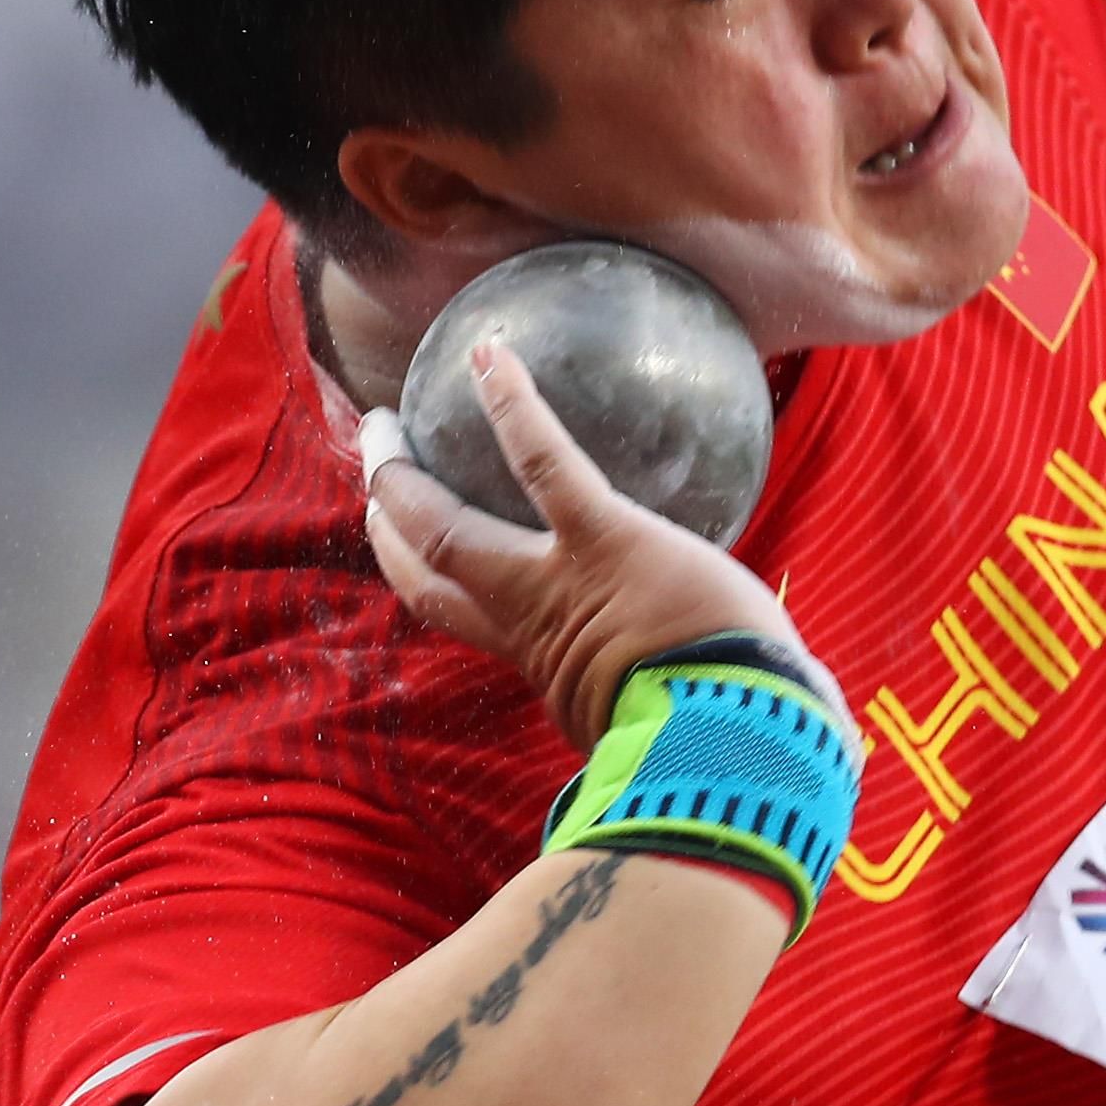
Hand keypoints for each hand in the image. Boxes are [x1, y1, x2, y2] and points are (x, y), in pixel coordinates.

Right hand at [360, 342, 817, 749]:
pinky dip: (514, 408)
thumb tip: (702, 689)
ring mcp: (559, 580)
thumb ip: (658, 695)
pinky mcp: (605, 540)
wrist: (735, 748)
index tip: (400, 549)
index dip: (421, 580)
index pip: (462, 620)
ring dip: (403, 478)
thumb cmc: (728, 745)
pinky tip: (490, 357)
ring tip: (381, 424)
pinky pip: (545, 464)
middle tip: (370, 479)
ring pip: (449, 529)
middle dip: (390, 526)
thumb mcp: (664, 728)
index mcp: (546, 668)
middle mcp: (532, 625)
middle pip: (431, 573)